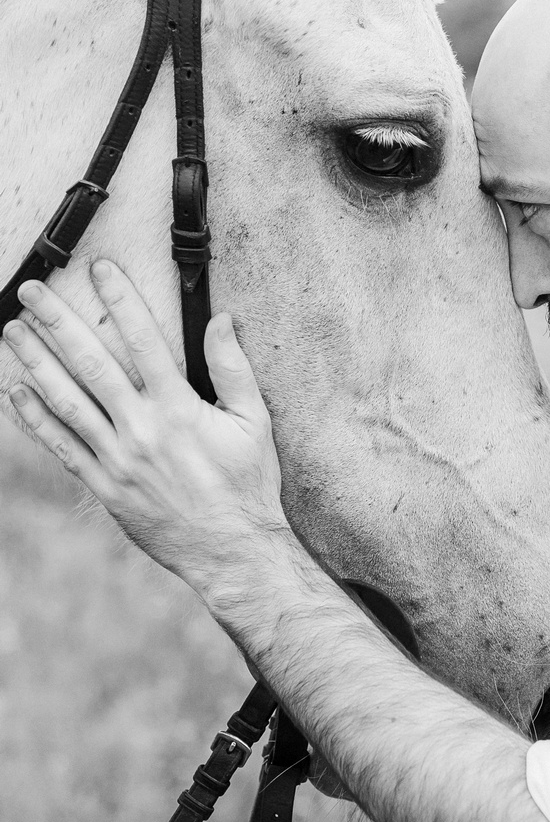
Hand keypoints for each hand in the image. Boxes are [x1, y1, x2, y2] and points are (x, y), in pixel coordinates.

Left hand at [2, 262, 286, 595]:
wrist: (231, 551)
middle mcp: (142, 429)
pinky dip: (36, 420)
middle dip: (59, 323)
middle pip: (92, 364)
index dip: (120, 301)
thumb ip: (233, 369)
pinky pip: (62, 448)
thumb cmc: (247, 486)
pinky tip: (17, 393)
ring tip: (13, 331)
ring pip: (67, 402)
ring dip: (36, 362)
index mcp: (180, 409)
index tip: (100, 270)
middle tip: (32, 292)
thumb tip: (222, 321)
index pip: (144, 341)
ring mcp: (118, 459)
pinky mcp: (105, 486)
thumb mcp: (254, 423)